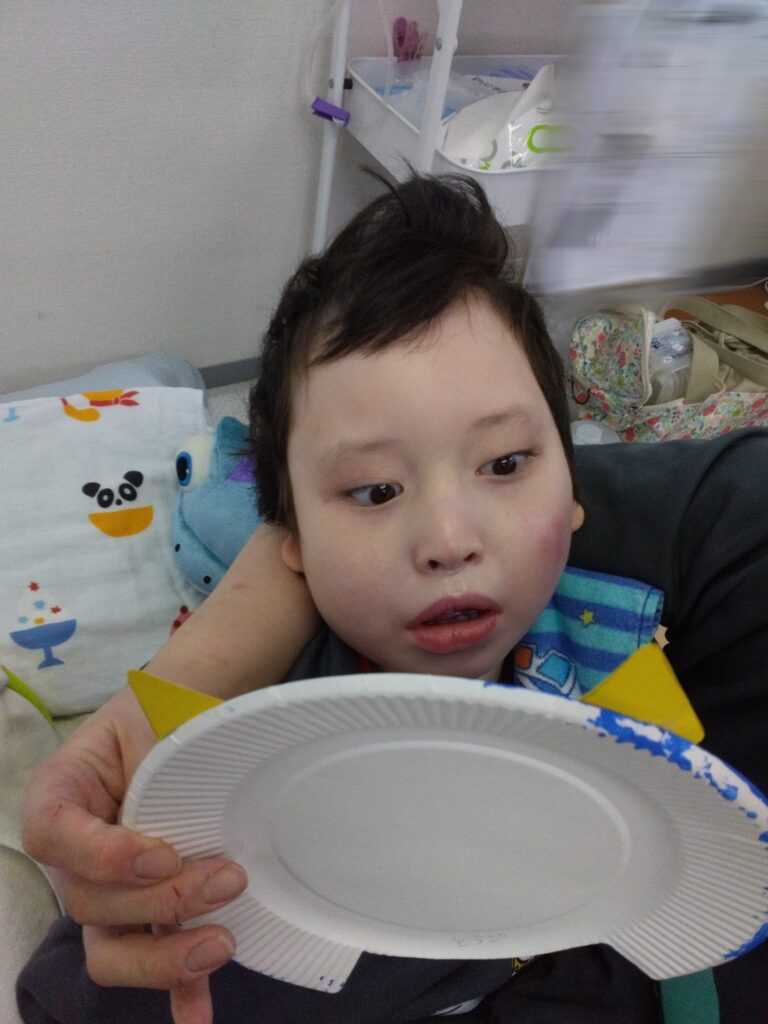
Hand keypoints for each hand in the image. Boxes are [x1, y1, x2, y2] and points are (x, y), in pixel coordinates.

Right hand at [22, 523, 318, 1022]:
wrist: (214, 742)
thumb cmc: (194, 708)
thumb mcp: (194, 684)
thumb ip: (230, 635)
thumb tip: (291, 557)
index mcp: (79, 782)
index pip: (52, 828)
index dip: (97, 851)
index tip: (157, 850)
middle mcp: (89, 841)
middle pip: (86, 898)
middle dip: (152, 899)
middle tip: (223, 880)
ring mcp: (120, 887)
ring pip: (110, 944)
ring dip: (159, 954)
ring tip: (220, 939)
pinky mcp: (159, 916)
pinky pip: (150, 966)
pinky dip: (173, 995)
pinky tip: (201, 1018)